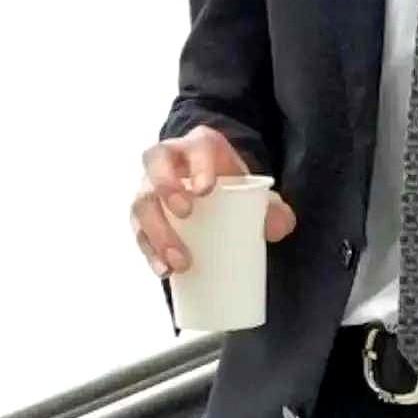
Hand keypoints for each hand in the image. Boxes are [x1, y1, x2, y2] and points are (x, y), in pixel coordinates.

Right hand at [131, 124, 296, 278]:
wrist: (212, 190)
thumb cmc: (232, 186)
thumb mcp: (255, 189)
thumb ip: (273, 207)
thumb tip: (279, 227)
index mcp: (199, 146)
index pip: (193, 147)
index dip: (196, 164)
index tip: (206, 189)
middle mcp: (167, 160)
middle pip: (155, 165)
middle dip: (166, 188)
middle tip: (185, 214)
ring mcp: (149, 186)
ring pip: (141, 202)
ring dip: (157, 232)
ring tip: (179, 262)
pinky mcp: (142, 216)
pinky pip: (138, 232)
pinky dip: (150, 253)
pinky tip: (164, 271)